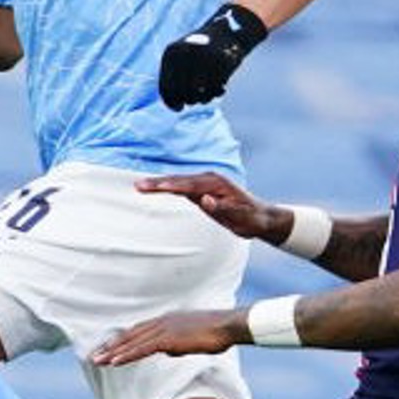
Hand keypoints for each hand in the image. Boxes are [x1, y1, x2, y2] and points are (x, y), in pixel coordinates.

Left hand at [90, 308, 242, 366]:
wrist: (228, 326)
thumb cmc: (215, 332)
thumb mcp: (190, 340)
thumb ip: (176, 344)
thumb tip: (167, 351)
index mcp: (165, 321)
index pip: (137, 331)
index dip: (121, 340)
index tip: (107, 348)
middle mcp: (160, 322)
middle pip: (129, 335)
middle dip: (110, 346)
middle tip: (93, 355)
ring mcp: (163, 329)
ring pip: (131, 342)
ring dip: (112, 352)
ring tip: (96, 361)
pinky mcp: (168, 339)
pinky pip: (142, 349)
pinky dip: (127, 355)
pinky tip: (114, 362)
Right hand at [137, 172, 277, 240]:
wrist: (261, 217)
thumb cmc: (252, 218)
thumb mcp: (240, 217)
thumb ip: (223, 208)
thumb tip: (205, 200)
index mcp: (217, 184)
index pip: (189, 185)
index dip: (171, 185)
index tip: (156, 187)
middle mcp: (209, 180)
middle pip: (179, 180)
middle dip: (158, 183)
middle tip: (138, 186)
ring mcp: (205, 184)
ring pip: (178, 182)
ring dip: (159, 184)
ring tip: (139, 186)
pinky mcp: (201, 190)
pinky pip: (181, 187)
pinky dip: (167, 187)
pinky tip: (154, 188)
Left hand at [157, 2, 269, 108]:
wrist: (229, 29)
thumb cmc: (202, 50)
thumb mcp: (182, 57)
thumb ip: (175, 78)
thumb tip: (175, 106)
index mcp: (171, 53)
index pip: (166, 87)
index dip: (171, 102)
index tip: (178, 108)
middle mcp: (185, 54)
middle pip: (182, 93)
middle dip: (189, 100)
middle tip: (196, 99)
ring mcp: (203, 57)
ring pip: (197, 94)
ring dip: (203, 98)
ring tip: (207, 93)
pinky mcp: (222, 62)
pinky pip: (214, 89)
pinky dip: (216, 93)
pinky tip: (220, 89)